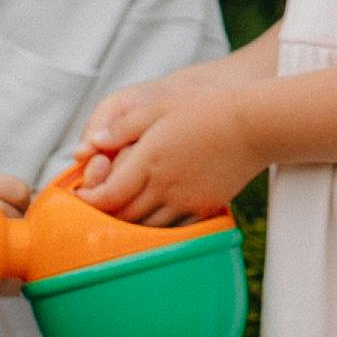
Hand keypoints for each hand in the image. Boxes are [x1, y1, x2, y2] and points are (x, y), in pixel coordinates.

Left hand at [69, 63, 266, 225]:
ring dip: (129, 225)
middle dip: (105, 216)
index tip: (82, 196)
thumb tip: (92, 143)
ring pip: (147, 227)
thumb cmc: (205, 110)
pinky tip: (153, 217)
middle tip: (97, 208)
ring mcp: (186, 200)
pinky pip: (173, 228)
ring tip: (122, 214)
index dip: (89, 201)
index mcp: (149, 160)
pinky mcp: (204, 207)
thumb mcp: (158, 109)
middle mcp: (165, 186)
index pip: (109, 195)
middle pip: (124, 216)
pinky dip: (157, 227)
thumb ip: (122, 127)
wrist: (253, 125)